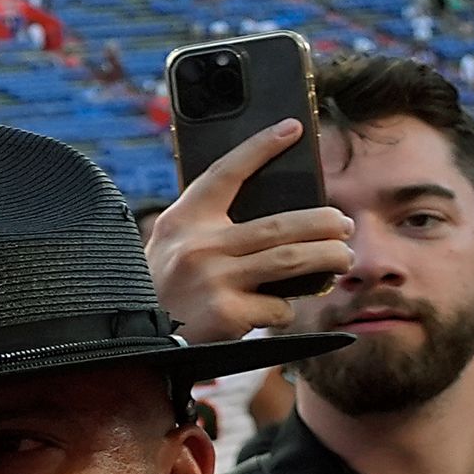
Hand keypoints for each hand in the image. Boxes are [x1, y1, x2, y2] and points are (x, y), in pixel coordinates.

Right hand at [145, 118, 352, 338]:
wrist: (130, 344)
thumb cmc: (161, 293)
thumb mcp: (170, 250)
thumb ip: (209, 233)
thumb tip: (281, 227)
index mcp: (182, 221)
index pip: (226, 173)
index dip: (260, 147)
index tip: (292, 128)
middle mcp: (198, 245)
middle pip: (281, 224)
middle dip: (325, 223)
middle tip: (343, 225)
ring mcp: (213, 278)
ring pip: (292, 260)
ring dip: (329, 257)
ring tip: (342, 258)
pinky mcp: (227, 312)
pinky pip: (278, 306)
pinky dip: (285, 310)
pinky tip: (276, 311)